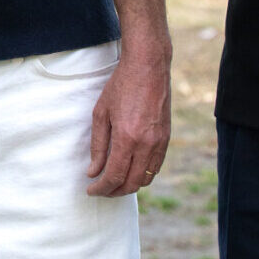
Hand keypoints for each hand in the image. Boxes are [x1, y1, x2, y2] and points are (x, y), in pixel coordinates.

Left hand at [85, 46, 170, 196]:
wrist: (148, 67)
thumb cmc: (121, 86)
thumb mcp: (101, 113)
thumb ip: (98, 146)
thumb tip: (93, 172)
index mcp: (127, 138)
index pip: (114, 176)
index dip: (102, 188)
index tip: (91, 191)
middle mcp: (147, 145)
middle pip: (132, 183)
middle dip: (114, 191)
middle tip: (101, 190)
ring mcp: (160, 143)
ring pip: (146, 178)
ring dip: (129, 185)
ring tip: (114, 182)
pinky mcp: (167, 139)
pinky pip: (155, 167)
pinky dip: (142, 175)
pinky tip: (130, 170)